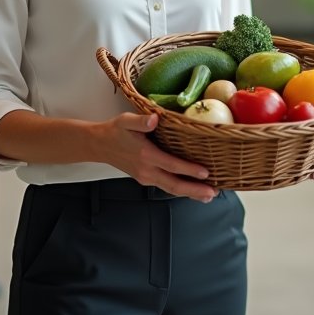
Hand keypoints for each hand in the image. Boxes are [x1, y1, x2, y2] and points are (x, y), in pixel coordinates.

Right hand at [90, 113, 217, 201]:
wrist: (100, 145)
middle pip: (174, 185)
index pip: (172, 165)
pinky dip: (182, 190)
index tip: (206, 173)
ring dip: (191, 193)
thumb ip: (140, 121)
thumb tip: (154, 119)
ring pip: (171, 189)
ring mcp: (147, 177)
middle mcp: (147, 170)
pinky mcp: (147, 179)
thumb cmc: (115, 131)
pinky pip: (167, 186)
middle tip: (213, 192)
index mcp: (146, 155)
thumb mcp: (126, 121)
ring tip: (208, 195)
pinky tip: (193, 190)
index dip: (189, 170)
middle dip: (195, 190)